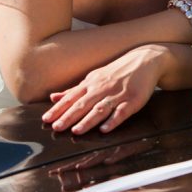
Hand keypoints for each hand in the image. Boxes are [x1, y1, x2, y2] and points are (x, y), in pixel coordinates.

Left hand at [42, 43, 173, 134]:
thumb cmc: (118, 71)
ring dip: (88, 120)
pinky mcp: (133, 99)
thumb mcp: (94, 77)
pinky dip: (113, 120)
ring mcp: (118, 94)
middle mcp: (102, 88)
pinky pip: (122, 111)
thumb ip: (74, 90)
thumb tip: (53, 97)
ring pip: (101, 108)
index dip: (59, 109)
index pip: (72, 97)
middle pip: (84, 104)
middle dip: (69, 116)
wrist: (145, 60)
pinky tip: (105, 129)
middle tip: (57, 127)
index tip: (46, 119)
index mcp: (91, 83)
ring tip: (77, 131)